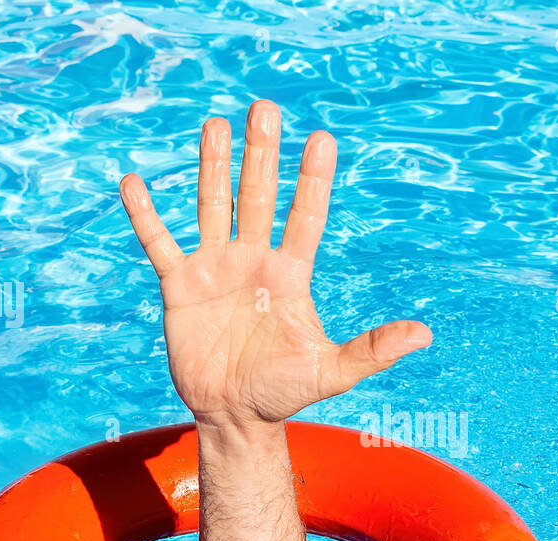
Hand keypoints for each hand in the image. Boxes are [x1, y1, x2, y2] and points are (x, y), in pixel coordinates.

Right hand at [119, 99, 432, 428]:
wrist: (235, 415)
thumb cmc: (284, 392)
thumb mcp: (332, 372)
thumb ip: (372, 350)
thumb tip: (424, 335)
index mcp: (290, 274)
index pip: (305, 217)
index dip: (313, 180)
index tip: (322, 139)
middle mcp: (253, 260)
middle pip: (258, 196)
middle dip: (261, 154)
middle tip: (264, 108)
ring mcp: (215, 268)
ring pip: (213, 205)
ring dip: (213, 166)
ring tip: (216, 124)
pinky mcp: (180, 285)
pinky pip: (159, 243)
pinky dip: (145, 215)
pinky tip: (134, 183)